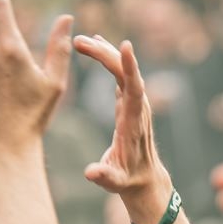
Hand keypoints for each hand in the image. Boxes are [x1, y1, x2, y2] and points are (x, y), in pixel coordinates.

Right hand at [72, 35, 171, 219]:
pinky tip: (96, 45)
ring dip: (103, 53)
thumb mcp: (114, 182)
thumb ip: (103, 176)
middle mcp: (137, 108)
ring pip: (122, 70)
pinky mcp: (129, 102)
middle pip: (125, 73)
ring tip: (80, 41)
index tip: (125, 46)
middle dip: (104, 55)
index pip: (134, 90)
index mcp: (133, 123)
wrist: (143, 179)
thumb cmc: (126, 181)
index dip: (130, 68)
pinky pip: (121, 74)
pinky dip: (108, 58)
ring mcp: (134, 103)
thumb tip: (91, 173)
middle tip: (78, 42)